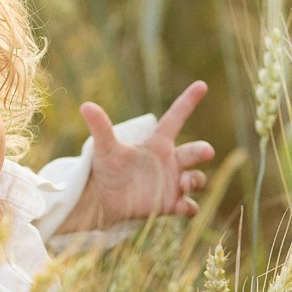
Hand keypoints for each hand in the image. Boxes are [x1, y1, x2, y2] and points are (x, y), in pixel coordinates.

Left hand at [78, 80, 215, 224]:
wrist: (102, 198)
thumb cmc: (106, 169)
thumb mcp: (104, 148)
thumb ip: (100, 127)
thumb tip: (85, 105)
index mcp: (157, 143)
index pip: (176, 118)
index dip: (188, 101)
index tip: (202, 84)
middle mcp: (170, 161)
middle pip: (194, 152)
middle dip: (202, 150)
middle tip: (206, 151)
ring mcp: (173, 183)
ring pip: (195, 179)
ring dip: (195, 180)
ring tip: (183, 183)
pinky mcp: (170, 204)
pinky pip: (189, 206)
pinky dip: (189, 207)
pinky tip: (182, 207)